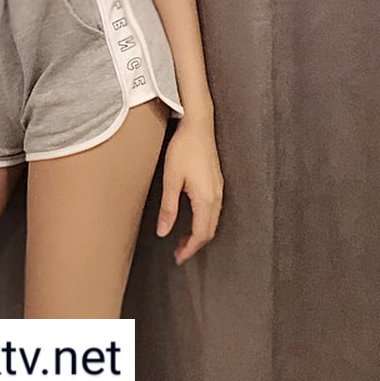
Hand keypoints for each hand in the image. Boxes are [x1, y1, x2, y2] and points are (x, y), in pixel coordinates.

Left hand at [156, 114, 223, 264]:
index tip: (178, 258)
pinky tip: (193, 218)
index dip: (189, 249)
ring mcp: (219, 189)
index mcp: (206, 199)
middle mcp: (216, 197)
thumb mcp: (171, 178)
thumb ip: (168, 207)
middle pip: (209, 231)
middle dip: (195, 244)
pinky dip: (204, 221)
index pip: (200, 234)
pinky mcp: (217, 182)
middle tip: (179, 252)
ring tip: (183, 238)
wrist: (198, 125)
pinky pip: (214, 210)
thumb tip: (164, 232)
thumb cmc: (184, 148)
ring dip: (200, 233)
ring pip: (213, 221)